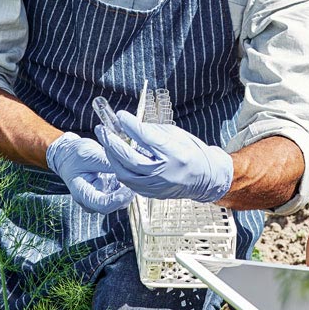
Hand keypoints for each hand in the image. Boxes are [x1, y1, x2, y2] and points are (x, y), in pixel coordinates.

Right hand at [46, 132, 132, 213]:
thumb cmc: (75, 154)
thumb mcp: (89, 154)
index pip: (102, 206)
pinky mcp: (110, 192)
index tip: (129, 187)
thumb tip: (128, 167)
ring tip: (136, 171)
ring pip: (122, 200)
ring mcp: (102, 198)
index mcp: (82, 194)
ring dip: (131, 187)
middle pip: (115, 205)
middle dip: (128, 192)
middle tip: (138, 176)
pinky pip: (124, 193)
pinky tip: (132, 171)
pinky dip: (130, 184)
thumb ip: (107, 163)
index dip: (118, 199)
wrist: (69, 155)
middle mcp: (92, 201)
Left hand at [94, 111, 232, 202]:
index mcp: (175, 154)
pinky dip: (119, 168)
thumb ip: (154, 131)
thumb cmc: (193, 153)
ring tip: (105, 142)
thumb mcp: (177, 135)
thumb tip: (131, 125)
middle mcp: (164, 172)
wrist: (206, 179)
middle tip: (102, 129)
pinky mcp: (150, 194)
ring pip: (124, 173)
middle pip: (129, 158)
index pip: (146, 137)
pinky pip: (128, 181)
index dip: (130, 125)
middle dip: (112, 142)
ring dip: (111, 156)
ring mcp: (156, 186)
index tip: (120, 115)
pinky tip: (115, 158)